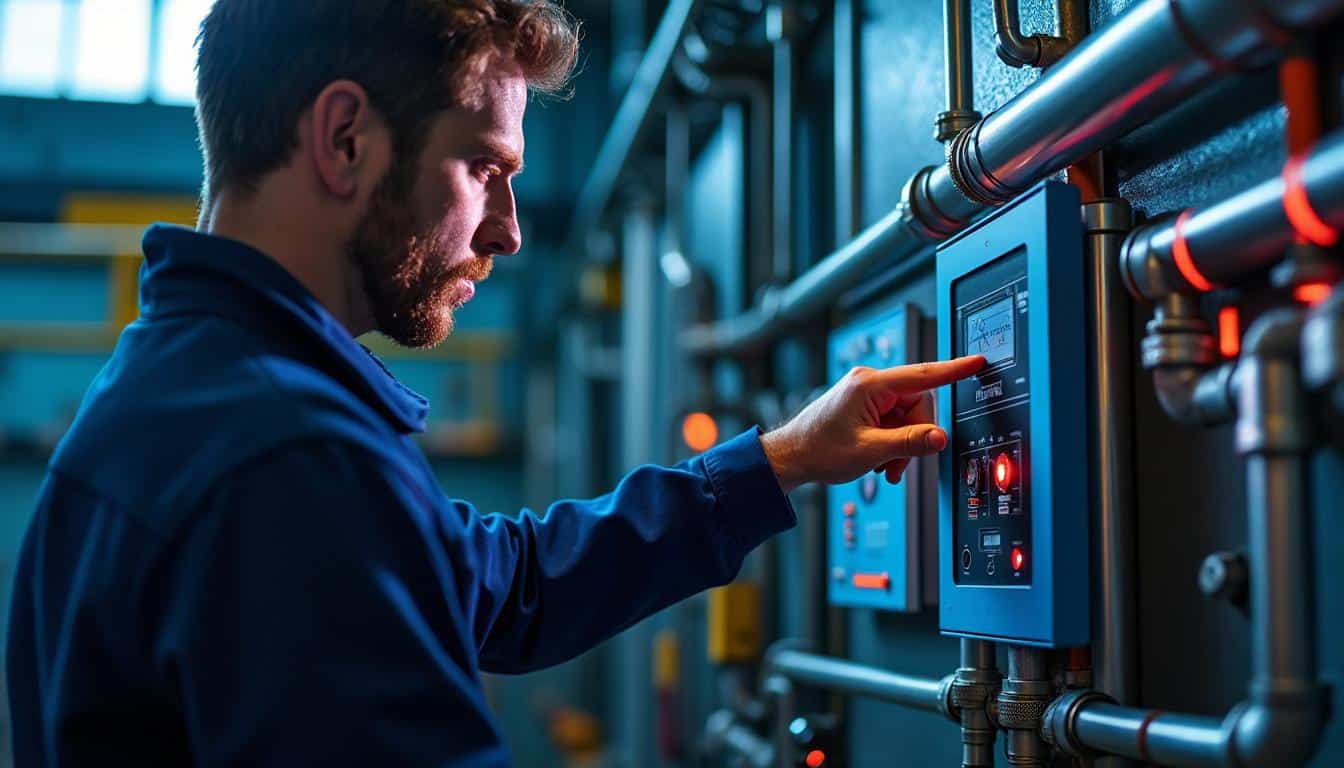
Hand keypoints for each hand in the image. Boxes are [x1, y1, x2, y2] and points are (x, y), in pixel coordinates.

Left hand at [759, 356, 984, 493]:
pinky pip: (894, 422)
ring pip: (908, 418)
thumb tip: (939, 437)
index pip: (923, 374)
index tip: (977, 362)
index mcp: (870, 385)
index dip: (954, 370)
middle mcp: (870, 383)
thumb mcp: (869, 451)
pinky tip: (878, 460)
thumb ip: (908, 443)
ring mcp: (867, 394)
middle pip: (918, 405)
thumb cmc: (818, 450)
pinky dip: (892, 443)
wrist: (790, 457)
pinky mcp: (865, 406)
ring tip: (882, 466)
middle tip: (896, 462)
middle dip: (914, 437)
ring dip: (902, 445)